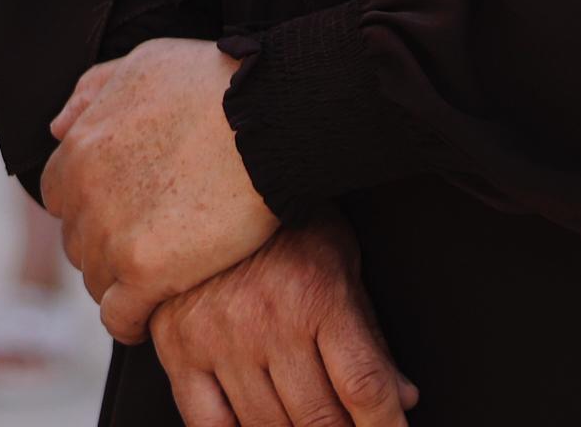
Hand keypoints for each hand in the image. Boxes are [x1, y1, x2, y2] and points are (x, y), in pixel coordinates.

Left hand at [44, 39, 277, 341]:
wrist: (264, 114)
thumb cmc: (212, 83)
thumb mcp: (142, 65)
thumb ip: (93, 92)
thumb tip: (58, 127)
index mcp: (78, 146)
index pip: (61, 197)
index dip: (92, 209)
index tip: (125, 215)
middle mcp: (83, 192)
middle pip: (79, 242)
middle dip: (106, 247)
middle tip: (148, 248)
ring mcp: (111, 234)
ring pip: (97, 281)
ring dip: (121, 284)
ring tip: (159, 281)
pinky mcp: (146, 271)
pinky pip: (119, 318)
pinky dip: (131, 323)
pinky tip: (153, 317)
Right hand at [145, 215, 413, 426]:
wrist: (206, 178)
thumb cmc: (281, 218)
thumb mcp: (340, 260)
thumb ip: (369, 334)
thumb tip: (403, 397)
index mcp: (316, 295)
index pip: (364, 387)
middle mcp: (267, 320)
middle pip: (319, 418)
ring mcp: (217, 337)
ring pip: (267, 426)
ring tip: (306, 419)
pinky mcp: (177, 347)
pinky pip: (207, 424)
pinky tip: (255, 426)